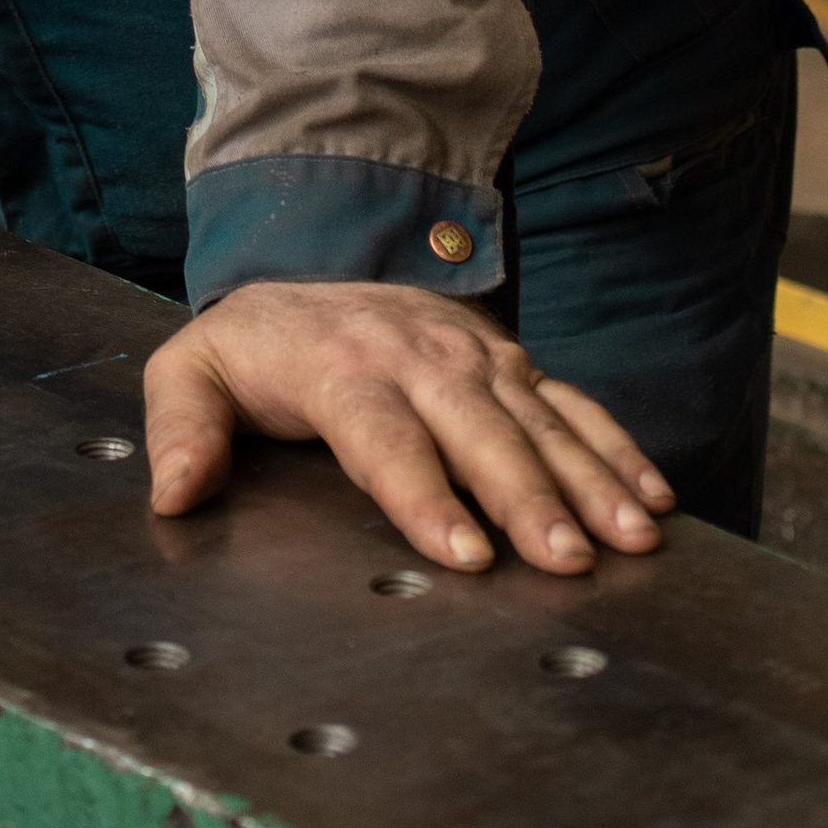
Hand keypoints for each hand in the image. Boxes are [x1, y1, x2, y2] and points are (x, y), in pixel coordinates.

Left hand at [144, 279, 675, 573]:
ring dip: (589, 479)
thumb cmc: (251, 347)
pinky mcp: (507, 359)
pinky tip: (652, 497)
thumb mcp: (192, 372)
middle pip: (478, 430)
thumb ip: (182, 429)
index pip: (385, 436)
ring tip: (633, 539)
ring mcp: (471, 353)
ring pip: (537, 419)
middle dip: (527, 497)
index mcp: (340, 366)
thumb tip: (174, 496)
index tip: (465, 554)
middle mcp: (416, 354)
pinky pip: (570, 401)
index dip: (425, 496)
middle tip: (568, 562)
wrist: (303, 266)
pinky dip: (615, 446)